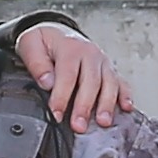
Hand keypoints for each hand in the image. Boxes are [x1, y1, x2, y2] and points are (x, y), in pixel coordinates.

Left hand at [12, 21, 130, 131]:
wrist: (57, 32)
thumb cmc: (44, 42)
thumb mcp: (31, 45)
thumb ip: (37, 64)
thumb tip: (47, 82)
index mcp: (70, 48)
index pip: (67, 75)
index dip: (62, 97)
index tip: (56, 114)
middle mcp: (90, 54)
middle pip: (91, 81)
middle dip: (85, 106)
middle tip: (79, 125)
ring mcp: (103, 62)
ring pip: (110, 83)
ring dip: (107, 104)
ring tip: (103, 122)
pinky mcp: (110, 70)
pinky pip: (121, 82)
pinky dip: (125, 95)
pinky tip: (126, 108)